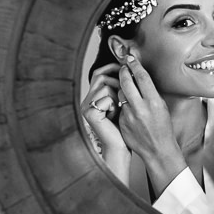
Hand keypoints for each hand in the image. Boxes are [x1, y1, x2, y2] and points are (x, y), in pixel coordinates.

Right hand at [81, 63, 128, 178]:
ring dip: (117, 95)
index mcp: (93, 97)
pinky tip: (114, 115)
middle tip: (125, 92)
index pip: (99, 74)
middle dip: (116, 80)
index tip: (125, 67)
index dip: (112, 68)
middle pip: (100, 76)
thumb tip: (126, 69)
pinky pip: (106, 98)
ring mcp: (86, 107)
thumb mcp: (121, 103)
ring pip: (105, 86)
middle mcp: (86, 100)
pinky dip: (114, 105)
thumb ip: (119, 89)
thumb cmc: (123, 128)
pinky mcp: (89, 113)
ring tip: (119, 108)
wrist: (119, 146)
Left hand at [118, 55, 187, 194]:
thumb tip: (140, 77)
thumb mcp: (162, 107)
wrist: (157, 149)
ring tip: (126, 87)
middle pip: (126, 82)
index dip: (135, 65)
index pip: (142, 77)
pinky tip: (126, 105)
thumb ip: (150, 92)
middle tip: (122, 67)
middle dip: (123, 72)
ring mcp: (129, 115)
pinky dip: (121, 103)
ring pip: (120, 93)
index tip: (130, 58)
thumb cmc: (163, 128)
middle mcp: (141, 107)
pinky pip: (119, 106)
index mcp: (154, 102)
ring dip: (122, 88)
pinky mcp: (122, 121)